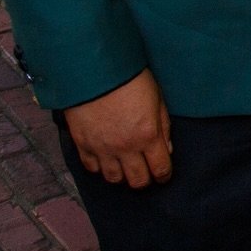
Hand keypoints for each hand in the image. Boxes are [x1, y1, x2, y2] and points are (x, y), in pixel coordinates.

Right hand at [63, 69, 172, 187]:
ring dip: (122, 175)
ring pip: (114, 179)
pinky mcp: (83, 145)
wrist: (96, 69)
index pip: (160, 169)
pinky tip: (106, 158)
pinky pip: (92, 168)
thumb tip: (167, 149)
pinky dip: (100, 167)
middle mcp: (125, 148)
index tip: (164, 174)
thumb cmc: (130, 78)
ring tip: (126, 165)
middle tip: (146, 171)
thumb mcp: (156, 97)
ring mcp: (103, 149)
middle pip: (137, 181)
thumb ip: (163, 126)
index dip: (164, 175)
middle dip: (145, 179)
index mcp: (147, 135)